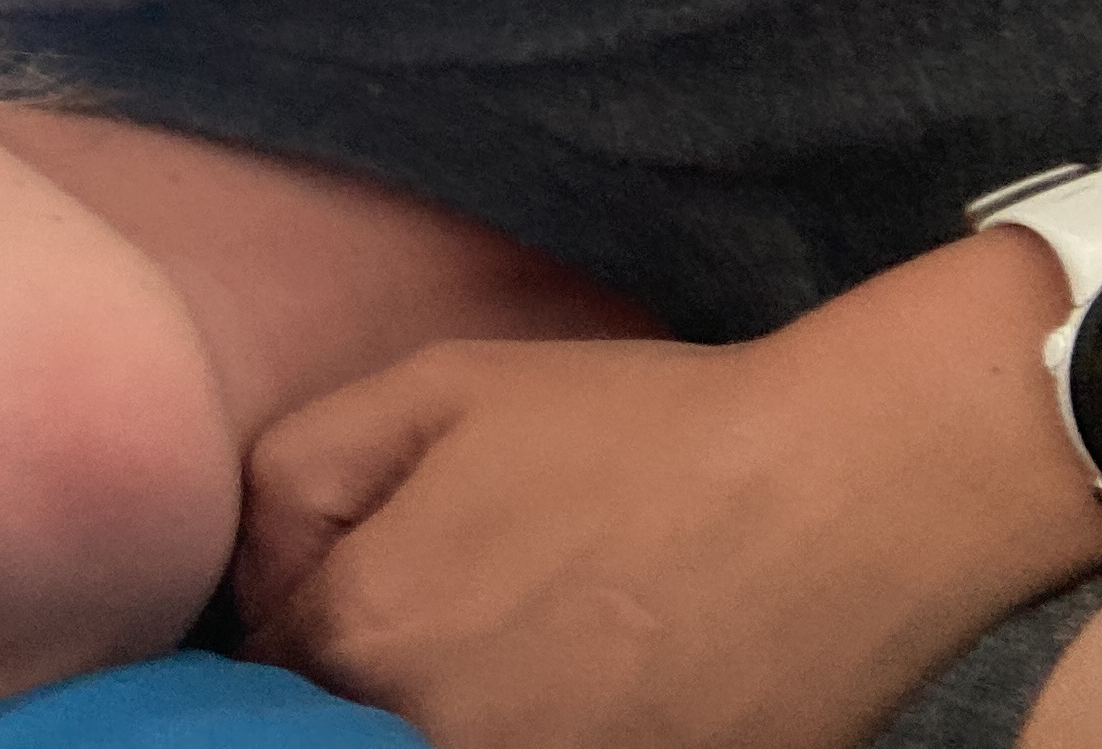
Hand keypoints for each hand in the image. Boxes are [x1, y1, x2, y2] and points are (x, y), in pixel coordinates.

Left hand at [233, 331, 1080, 748]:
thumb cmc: (639, 427)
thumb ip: (297, 476)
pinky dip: (545, 728)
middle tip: (461, 612)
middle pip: (337, 724)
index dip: (301, 617)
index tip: (367, 580)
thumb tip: (256, 577)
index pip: (261, 665)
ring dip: (448, 709)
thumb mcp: (437, 388)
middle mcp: (433, 729)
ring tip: (535, 644)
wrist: (845, 493)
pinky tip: (589, 682)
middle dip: (362, 678)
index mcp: (369, 626)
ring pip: (426, 747)